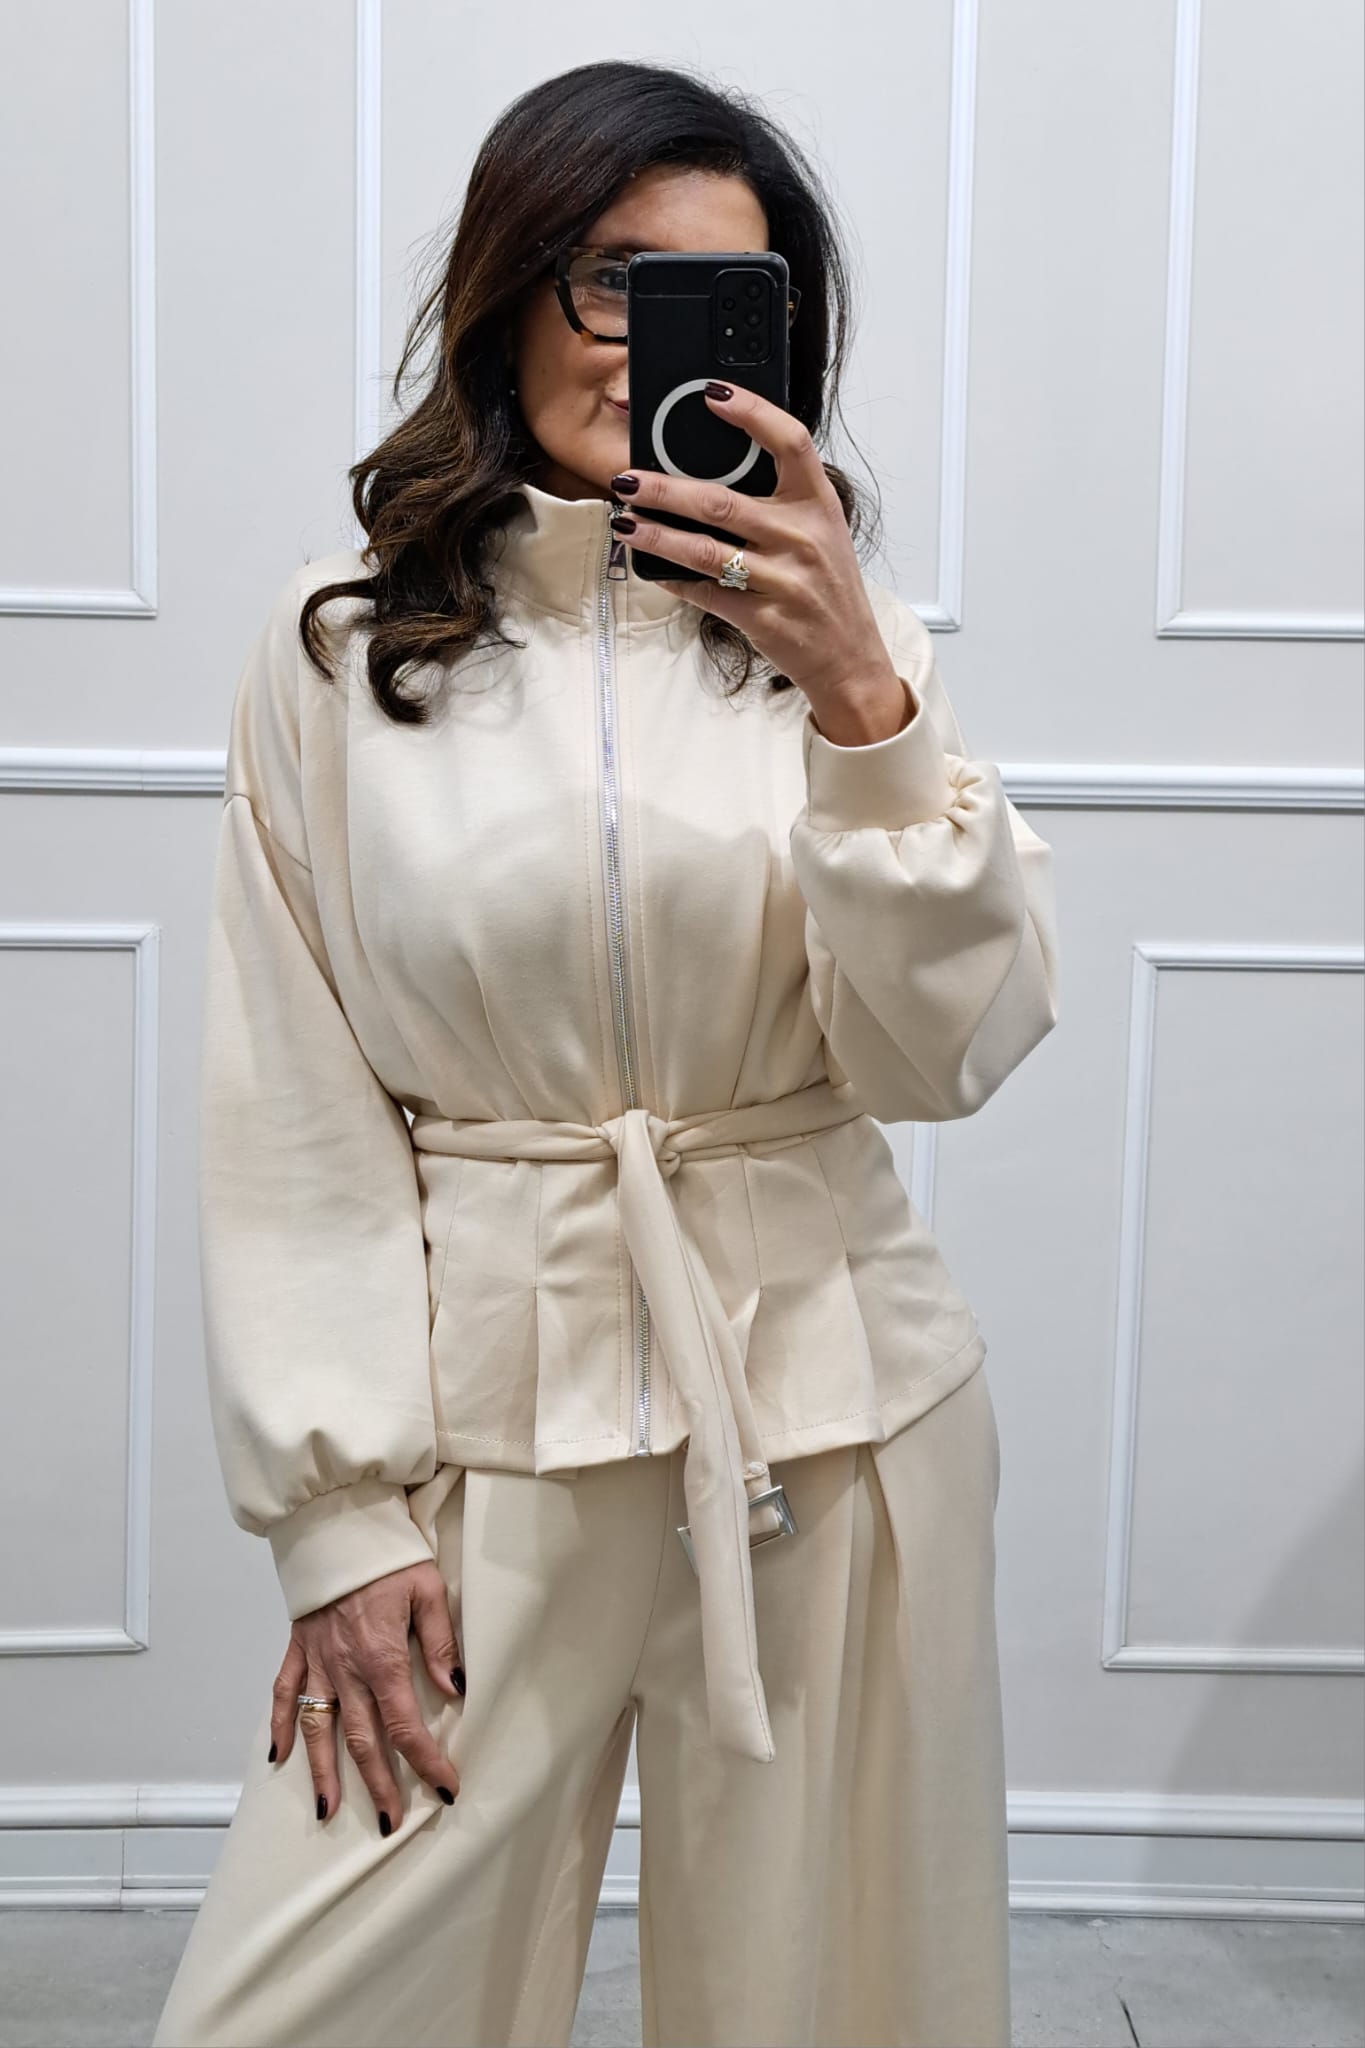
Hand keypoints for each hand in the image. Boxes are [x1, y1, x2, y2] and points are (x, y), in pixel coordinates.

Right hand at [268, 1559, 464, 1830]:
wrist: (338, 1522)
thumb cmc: (389, 1555)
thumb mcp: (428, 1590)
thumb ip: (439, 1644)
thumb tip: (455, 1691)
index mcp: (381, 1657)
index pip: (406, 1724)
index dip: (426, 1760)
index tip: (445, 1787)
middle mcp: (345, 1668)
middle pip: (361, 1739)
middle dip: (377, 1784)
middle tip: (389, 1822)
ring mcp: (317, 1660)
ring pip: (318, 1727)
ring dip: (322, 1771)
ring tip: (328, 1811)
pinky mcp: (297, 1647)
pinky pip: (283, 1692)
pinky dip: (277, 1726)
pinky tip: (278, 1757)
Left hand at [606, 384, 914, 744]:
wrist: (850, 659)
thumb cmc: (827, 589)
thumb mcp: (822, 533)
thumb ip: (781, 502)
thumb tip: (710, 474)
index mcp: (819, 504)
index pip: (790, 441)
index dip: (752, 412)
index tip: (712, 393)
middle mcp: (803, 538)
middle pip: (721, 502)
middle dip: (665, 488)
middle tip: (627, 478)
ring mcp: (784, 580)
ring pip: (704, 550)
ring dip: (657, 535)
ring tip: (626, 522)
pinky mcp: (764, 618)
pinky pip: (706, 593)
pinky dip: (673, 578)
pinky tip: (650, 567)